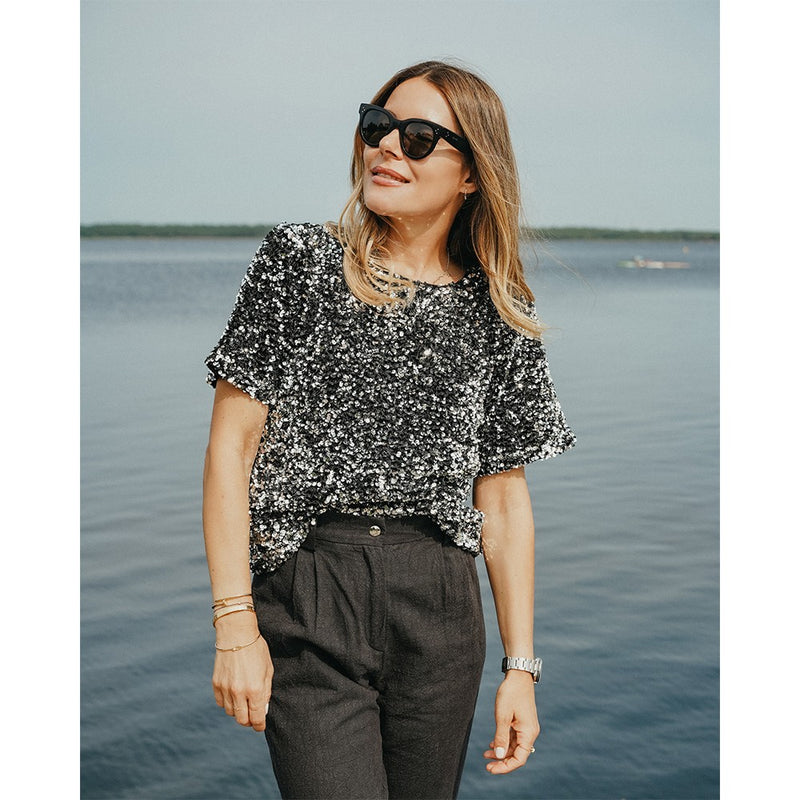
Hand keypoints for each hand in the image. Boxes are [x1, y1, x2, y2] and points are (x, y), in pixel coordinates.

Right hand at [211, 615, 273, 731]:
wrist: (236, 634)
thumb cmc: (256, 650)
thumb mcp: (268, 669)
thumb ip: (266, 691)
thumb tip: (262, 710)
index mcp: (255, 690)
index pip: (256, 718)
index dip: (259, 725)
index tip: (260, 726)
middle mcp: (239, 692)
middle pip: (242, 719)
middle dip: (248, 721)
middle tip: (253, 716)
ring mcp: (226, 689)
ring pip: (230, 712)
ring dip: (238, 711)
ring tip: (244, 702)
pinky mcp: (216, 684)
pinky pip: (221, 702)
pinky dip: (227, 703)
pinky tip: (233, 695)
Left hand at [483, 670, 539, 773]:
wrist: (518, 676)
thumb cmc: (510, 693)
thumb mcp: (502, 716)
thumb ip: (501, 737)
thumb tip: (499, 756)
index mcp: (528, 733)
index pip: (519, 759)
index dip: (505, 767)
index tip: (491, 769)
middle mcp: (530, 733)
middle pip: (517, 755)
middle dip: (502, 761)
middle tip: (486, 766)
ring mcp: (526, 728)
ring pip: (514, 747)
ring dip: (501, 752)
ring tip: (485, 755)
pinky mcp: (522, 723)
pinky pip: (513, 738)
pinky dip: (503, 743)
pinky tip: (491, 744)